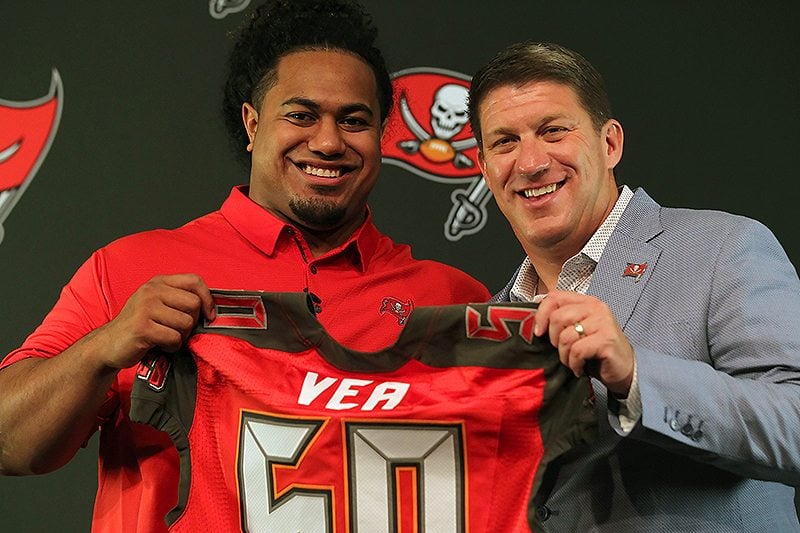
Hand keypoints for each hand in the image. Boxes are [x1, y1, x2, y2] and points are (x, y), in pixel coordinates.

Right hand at [94, 274, 215, 369]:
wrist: (108, 345)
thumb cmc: (140, 326)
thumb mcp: (158, 304)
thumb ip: (179, 299)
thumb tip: (212, 309)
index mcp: (158, 282)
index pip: (195, 280)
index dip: (208, 298)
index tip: (209, 316)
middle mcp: (151, 290)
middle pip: (194, 304)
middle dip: (191, 322)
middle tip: (177, 330)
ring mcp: (145, 307)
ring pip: (186, 323)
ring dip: (180, 337)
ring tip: (165, 338)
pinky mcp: (142, 327)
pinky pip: (174, 338)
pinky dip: (172, 347)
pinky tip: (160, 346)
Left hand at [533, 290, 634, 395]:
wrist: (625, 369)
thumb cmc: (597, 351)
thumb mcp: (577, 331)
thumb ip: (561, 321)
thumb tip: (536, 322)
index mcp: (586, 302)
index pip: (555, 297)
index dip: (541, 314)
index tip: (539, 332)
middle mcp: (596, 308)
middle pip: (558, 317)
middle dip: (554, 339)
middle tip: (563, 350)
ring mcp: (603, 323)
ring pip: (566, 336)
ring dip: (564, 355)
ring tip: (573, 361)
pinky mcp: (607, 340)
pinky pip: (577, 350)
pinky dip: (574, 363)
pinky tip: (580, 367)